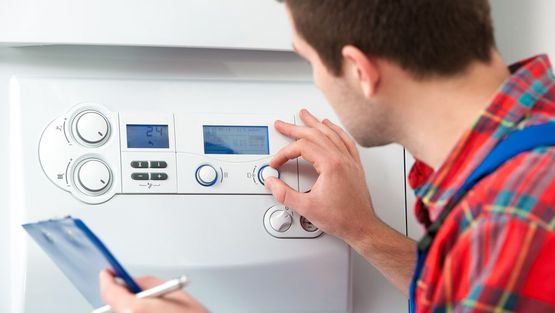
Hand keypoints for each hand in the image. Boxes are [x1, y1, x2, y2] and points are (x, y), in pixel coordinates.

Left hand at [99, 270, 208, 312]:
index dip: (107, 278)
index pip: (109, 291)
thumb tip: (131, 282)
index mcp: (134, 309)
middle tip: (129, 286)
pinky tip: (150, 311)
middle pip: (113, 305)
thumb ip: (146, 283)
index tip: (107, 272)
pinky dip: (136, 311)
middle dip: (119, 293)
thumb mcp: (172, 291)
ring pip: (121, 312)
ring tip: (149, 302)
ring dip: (128, 305)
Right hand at [265, 109, 377, 244]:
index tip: (276, 163)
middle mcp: (342, 159)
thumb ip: (284, 194)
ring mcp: (350, 161)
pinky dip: (336, 131)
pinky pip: (345, 141)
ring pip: (331, 134)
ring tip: (305, 116)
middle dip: (295, 128)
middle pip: (315, 134)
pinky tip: (331, 128)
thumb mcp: (306, 208)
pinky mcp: (354, 167)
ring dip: (315, 123)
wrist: (362, 227)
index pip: (302, 147)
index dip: (284, 153)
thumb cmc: (342, 219)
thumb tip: (272, 183)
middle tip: (282, 124)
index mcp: (331, 165)